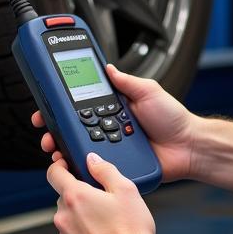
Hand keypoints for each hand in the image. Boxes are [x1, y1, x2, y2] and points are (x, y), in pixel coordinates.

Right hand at [30, 64, 199, 181]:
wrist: (188, 147)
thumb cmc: (173, 119)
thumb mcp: (149, 91)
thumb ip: (127, 81)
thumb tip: (108, 67)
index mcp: (114, 108)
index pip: (82, 104)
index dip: (62, 104)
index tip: (47, 102)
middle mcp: (109, 127)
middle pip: (74, 127)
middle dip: (54, 127)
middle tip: (44, 126)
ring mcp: (111, 147)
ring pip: (79, 147)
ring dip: (62, 146)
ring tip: (53, 145)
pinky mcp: (115, 165)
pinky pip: (94, 166)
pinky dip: (79, 165)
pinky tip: (69, 162)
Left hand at [48, 152, 158, 233]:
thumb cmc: (131, 233)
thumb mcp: (126, 191)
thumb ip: (105, 170)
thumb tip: (93, 160)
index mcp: (75, 197)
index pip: (54, 173)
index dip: (59, 166)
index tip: (66, 166)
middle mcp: (64, 218)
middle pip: (65, 199)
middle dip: (80, 197)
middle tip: (102, 202)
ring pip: (69, 222)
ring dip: (82, 220)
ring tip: (107, 226)